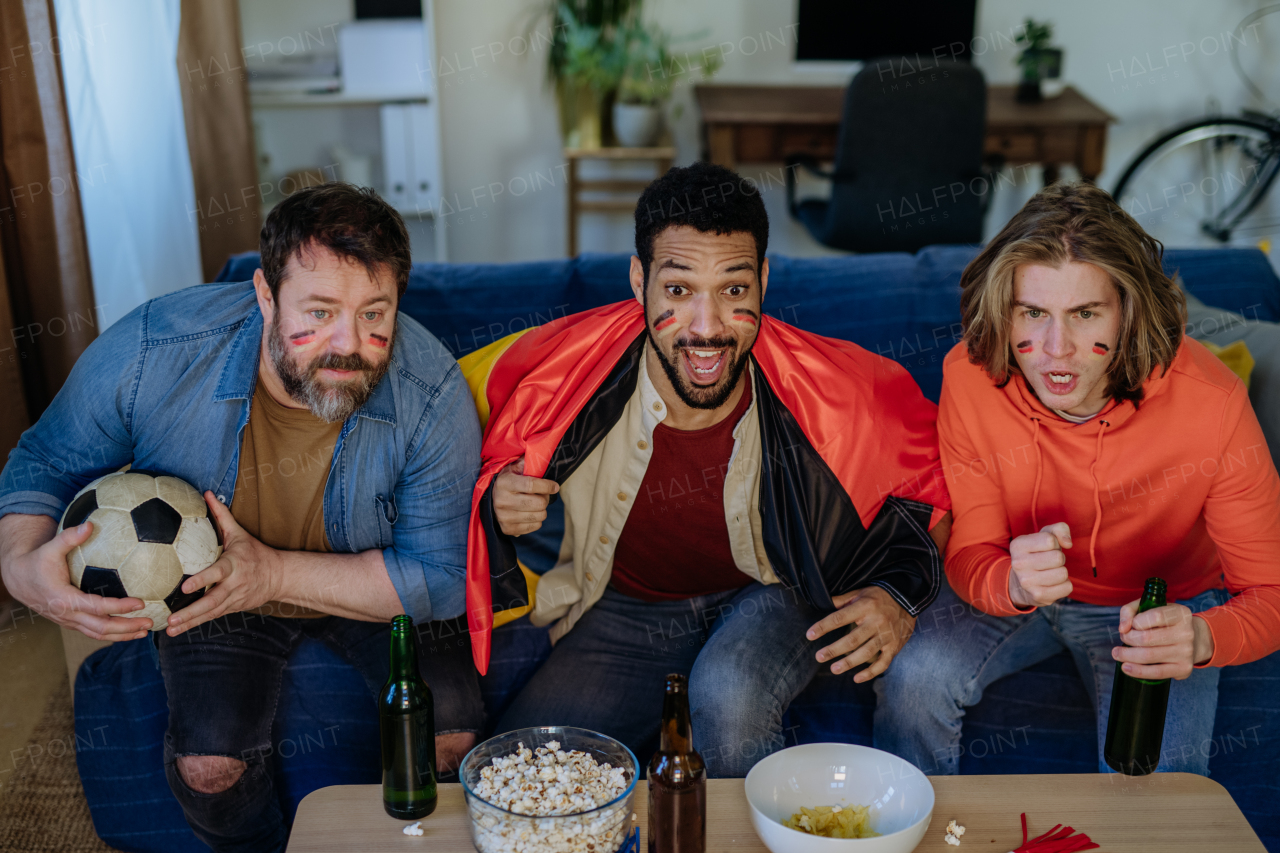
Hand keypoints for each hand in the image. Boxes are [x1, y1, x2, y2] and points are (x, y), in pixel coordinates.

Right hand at [0, 514, 151, 640]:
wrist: (19, 579)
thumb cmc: (37, 562)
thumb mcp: (50, 548)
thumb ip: (70, 537)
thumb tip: (90, 524)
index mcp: (64, 598)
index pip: (97, 607)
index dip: (119, 607)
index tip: (140, 602)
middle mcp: (67, 615)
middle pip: (101, 627)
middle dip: (127, 627)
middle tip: (150, 622)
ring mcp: (69, 621)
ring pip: (98, 634)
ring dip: (123, 634)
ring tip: (145, 630)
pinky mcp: (72, 622)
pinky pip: (94, 632)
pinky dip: (113, 634)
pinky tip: (130, 630)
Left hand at [165, 492, 281, 635]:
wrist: (279, 575)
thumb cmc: (255, 552)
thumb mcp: (240, 533)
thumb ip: (221, 516)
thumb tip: (206, 494)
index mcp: (234, 565)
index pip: (217, 573)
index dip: (202, 580)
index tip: (186, 586)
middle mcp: (234, 585)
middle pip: (212, 601)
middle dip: (191, 612)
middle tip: (172, 618)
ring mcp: (235, 599)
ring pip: (211, 613)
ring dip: (191, 622)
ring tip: (172, 629)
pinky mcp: (234, 608)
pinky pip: (213, 617)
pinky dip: (197, 624)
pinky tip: (180, 629)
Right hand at [493, 457, 558, 536]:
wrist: (490, 500)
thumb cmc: (508, 481)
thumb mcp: (514, 468)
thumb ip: (528, 463)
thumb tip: (544, 455)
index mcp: (504, 483)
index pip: (531, 485)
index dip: (547, 486)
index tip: (555, 486)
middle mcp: (502, 501)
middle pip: (539, 503)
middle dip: (545, 498)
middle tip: (543, 495)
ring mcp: (504, 517)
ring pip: (539, 516)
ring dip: (542, 509)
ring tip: (536, 503)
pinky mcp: (507, 529)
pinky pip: (535, 526)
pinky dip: (537, 520)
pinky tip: (530, 513)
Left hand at [805, 586, 915, 682]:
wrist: (908, 598)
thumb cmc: (879, 596)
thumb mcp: (861, 592)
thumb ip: (842, 600)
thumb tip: (822, 602)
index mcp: (865, 607)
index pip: (839, 618)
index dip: (823, 627)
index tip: (809, 635)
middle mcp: (876, 622)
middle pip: (852, 639)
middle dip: (834, 649)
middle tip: (819, 657)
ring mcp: (887, 636)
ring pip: (867, 653)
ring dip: (849, 663)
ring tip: (834, 669)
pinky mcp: (894, 646)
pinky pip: (883, 663)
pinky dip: (870, 672)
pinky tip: (857, 678)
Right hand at [1008, 522, 1072, 608]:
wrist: (1020, 584)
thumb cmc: (1037, 554)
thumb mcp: (1044, 535)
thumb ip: (1059, 529)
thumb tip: (1068, 543)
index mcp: (1017, 545)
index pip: (1050, 540)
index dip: (1054, 543)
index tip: (1046, 548)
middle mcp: (1018, 564)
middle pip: (1058, 558)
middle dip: (1059, 558)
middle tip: (1049, 562)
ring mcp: (1027, 582)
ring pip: (1063, 573)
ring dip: (1061, 572)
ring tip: (1050, 572)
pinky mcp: (1038, 596)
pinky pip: (1067, 587)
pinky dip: (1064, 585)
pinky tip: (1052, 583)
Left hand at [1113, 600, 1211, 679]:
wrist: (1194, 640)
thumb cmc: (1165, 622)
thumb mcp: (1150, 607)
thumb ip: (1130, 611)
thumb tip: (1123, 628)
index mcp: (1180, 614)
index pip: (1155, 616)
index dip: (1137, 621)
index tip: (1131, 625)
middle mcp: (1186, 633)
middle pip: (1147, 638)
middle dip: (1128, 639)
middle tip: (1124, 638)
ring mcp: (1186, 652)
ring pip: (1149, 656)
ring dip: (1127, 655)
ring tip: (1117, 654)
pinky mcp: (1184, 668)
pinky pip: (1157, 672)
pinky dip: (1138, 671)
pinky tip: (1126, 667)